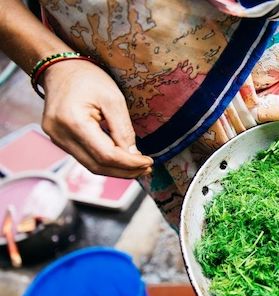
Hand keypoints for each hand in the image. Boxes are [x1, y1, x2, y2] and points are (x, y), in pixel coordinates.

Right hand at [41, 60, 152, 177]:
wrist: (60, 68)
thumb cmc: (88, 79)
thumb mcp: (113, 99)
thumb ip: (123, 129)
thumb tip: (133, 156)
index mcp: (73, 122)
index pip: (105, 155)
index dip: (129, 163)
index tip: (149, 163)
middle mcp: (59, 134)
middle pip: (97, 165)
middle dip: (125, 170)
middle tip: (147, 169)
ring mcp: (56, 139)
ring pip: (91, 165)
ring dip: (116, 170)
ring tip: (138, 167)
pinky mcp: (59, 140)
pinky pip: (85, 158)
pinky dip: (105, 162)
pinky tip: (122, 160)